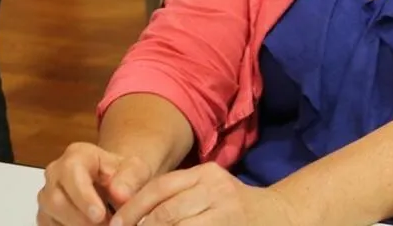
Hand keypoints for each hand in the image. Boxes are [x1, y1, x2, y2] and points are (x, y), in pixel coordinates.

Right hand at [37, 142, 154, 224]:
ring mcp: (47, 194)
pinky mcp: (46, 214)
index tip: (99, 215)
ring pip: (50, 216)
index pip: (71, 173)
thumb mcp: (135, 170)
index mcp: (77, 154)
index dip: (84, 197)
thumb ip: (131, 179)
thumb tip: (120, 194)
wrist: (116, 184)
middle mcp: (56, 173)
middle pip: (56, 199)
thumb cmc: (123, 175)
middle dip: (80, 219)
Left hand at [110, 163, 296, 225]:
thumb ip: (176, 197)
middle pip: (166, 213)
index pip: (159, 188)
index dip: (132, 209)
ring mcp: (225, 212)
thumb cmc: (232, 207)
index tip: (114, 225)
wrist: (278, 215)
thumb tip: (129, 217)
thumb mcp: (207, 190)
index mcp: (205, 173)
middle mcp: (216, 189)